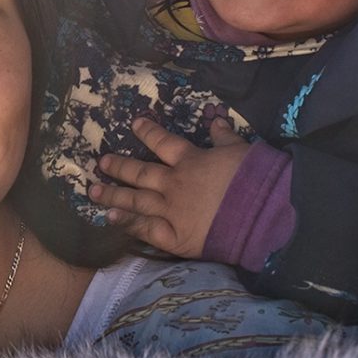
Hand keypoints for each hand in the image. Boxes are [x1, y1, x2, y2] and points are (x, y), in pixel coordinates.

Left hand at [88, 116, 248, 257]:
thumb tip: (217, 121)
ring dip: (113, 196)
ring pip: (136, 201)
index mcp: (190, 160)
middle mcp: (174, 183)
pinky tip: (112, 221)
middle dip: (119, 167)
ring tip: (93, 192)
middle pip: (140, 173)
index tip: (134, 124)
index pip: (162, 142)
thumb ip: (224, 138)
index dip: (147, 132)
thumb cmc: (255, 179)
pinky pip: (146, 230)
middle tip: (101, 163)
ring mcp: (171, 210)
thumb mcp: (242, 149)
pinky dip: (129, 225)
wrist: (264, 215)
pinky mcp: (175, 236)